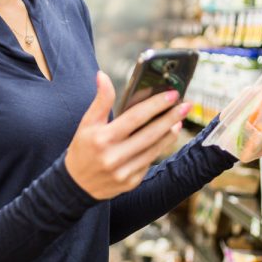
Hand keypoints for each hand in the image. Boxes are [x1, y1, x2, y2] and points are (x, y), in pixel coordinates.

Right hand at [65, 71, 190, 199]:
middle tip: (185, 105)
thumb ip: (99, 100)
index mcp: (102, 138)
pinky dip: (159, 148)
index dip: (155, 105)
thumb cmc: (82, 149)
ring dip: (169, 133)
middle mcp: (114, 157)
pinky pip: (149, 162)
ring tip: (179, 119)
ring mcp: (124, 172)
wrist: (76, 185)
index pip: (135, 118)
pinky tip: (166, 137)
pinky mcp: (131, 183)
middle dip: (170, 117)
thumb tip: (102, 76)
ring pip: (154, 149)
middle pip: (150, 134)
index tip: (172, 94)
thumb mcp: (86, 123)